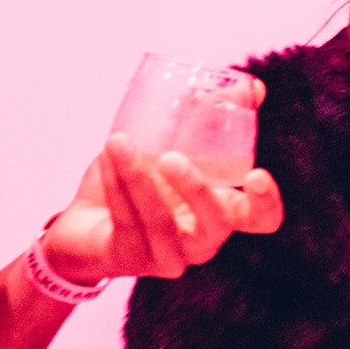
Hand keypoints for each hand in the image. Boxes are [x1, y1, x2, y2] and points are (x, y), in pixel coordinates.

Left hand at [42, 121, 283, 283]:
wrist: (83, 221)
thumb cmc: (139, 180)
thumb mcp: (175, 142)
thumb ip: (212, 116)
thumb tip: (251, 87)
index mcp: (221, 212)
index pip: (261, 219)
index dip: (266, 203)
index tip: (257, 175)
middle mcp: (201, 241)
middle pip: (217, 224)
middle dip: (196, 189)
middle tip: (169, 156)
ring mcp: (168, 256)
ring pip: (159, 220)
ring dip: (137, 177)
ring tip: (119, 140)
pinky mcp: (131, 260)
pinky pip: (127, 221)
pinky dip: (116, 184)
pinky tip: (109, 156)